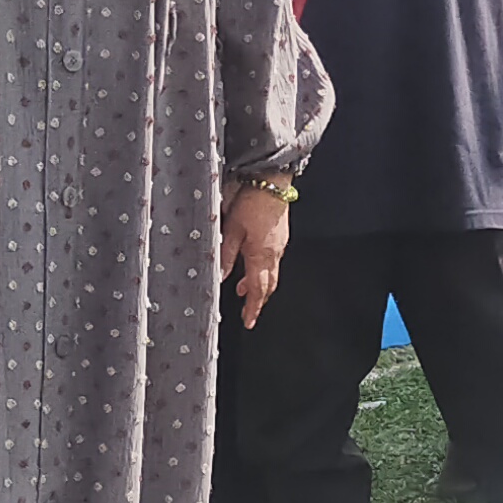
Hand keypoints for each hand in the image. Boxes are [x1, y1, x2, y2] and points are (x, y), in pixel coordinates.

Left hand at [221, 180, 291, 325]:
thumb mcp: (231, 229)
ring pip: (271, 273)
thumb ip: (227, 255)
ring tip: (244, 291)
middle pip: (269, 286)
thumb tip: (222, 276)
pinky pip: (273, 260)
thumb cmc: (252, 200)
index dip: (253, 308)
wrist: (272, 180)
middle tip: (248, 312)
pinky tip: (251, 266)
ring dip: (259, 285)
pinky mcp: (280, 236)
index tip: (249, 321)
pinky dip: (262, 269)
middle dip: (259, 301)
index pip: (258, 290)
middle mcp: (274, 253)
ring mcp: (279, 245)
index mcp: (261, 255)